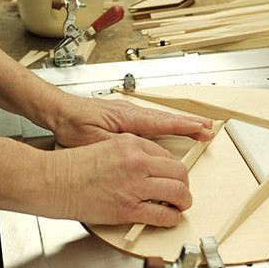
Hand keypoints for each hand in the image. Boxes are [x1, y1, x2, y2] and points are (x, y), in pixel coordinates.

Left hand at [46, 93, 213, 147]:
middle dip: (190, 123)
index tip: (202, 129)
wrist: (58, 111)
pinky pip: (152, 120)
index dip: (184, 126)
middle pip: (167, 118)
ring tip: (198, 128)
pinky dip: (167, 124)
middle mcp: (131, 112)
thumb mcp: (93, 142)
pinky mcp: (124, 117)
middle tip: (209, 129)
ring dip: (180, 123)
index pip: (162, 122)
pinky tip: (172, 128)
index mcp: (126, 117)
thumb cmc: (72, 124)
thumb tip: (136, 156)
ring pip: (160, 118)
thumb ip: (117, 148)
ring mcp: (128, 113)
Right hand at [48, 134, 192, 226]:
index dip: (173, 168)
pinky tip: (169, 218)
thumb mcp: (105, 147)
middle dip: (184, 184)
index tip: (173, 176)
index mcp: (131, 143)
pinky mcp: (129, 209)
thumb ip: (130, 153)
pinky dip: (172, 218)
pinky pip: (163, 215)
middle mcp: (137, 162)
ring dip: (183, 201)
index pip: (167, 155)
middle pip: (179, 172)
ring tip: (179, 205)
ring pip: (177, 193)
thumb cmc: (72, 167)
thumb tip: (149, 167)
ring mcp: (135, 186)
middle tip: (181, 191)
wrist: (53, 181)